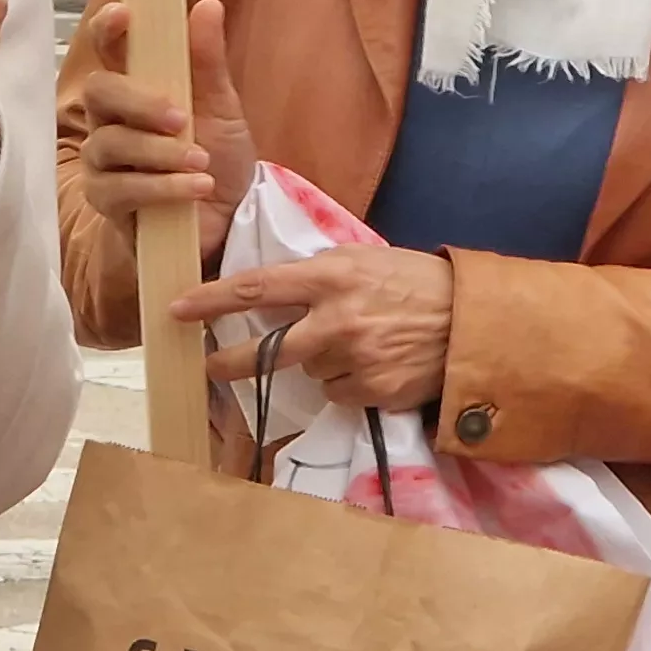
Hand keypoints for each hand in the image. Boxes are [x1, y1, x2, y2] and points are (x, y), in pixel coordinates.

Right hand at [70, 0, 255, 270]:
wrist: (227, 220)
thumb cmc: (216, 156)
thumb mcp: (222, 107)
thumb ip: (208, 61)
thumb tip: (207, 5)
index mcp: (134, 88)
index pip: (107, 49)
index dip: (107, 29)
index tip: (125, 15)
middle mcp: (109, 120)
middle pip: (99, 93)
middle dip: (139, 102)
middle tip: (179, 116)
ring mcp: (103, 162)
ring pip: (109, 143)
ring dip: (159, 152)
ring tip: (200, 161)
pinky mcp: (107, 203)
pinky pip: (121, 189)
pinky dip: (162, 187)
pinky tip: (196, 188)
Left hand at [175, 248, 455, 411]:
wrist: (473, 321)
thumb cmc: (417, 282)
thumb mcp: (366, 259)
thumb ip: (321, 274)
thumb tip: (275, 289)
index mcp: (332, 276)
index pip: (257, 287)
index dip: (211, 301)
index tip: (177, 308)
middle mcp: (338, 319)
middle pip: (265, 349)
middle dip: (229, 360)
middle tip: (206, 365)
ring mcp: (355, 359)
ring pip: (308, 370)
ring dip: (319, 361)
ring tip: (356, 343)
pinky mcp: (374, 390)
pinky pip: (338, 391)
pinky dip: (346, 382)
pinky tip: (373, 364)